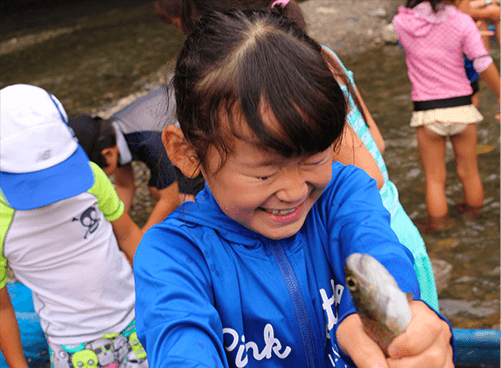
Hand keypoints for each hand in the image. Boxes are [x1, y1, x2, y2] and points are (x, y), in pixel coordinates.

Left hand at [337, 301, 453, 367]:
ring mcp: (443, 348)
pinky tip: (402, 367)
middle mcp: (435, 329)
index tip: (389, 350)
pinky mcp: (444, 364)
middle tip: (387, 363)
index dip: (409, 343)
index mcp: (417, 312)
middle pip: (433, 355)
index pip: (428, 326)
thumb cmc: (362, 329)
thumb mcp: (353, 331)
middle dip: (405, 366)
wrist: (368, 335)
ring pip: (437, 367)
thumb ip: (363, 349)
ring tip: (391, 364)